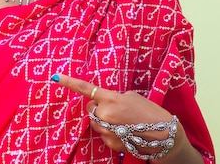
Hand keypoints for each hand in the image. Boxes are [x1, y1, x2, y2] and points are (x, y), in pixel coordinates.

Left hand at [52, 74, 186, 161]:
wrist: (164, 135)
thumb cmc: (150, 112)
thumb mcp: (132, 96)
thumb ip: (114, 97)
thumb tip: (104, 102)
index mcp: (111, 99)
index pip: (86, 89)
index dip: (69, 82)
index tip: (56, 77)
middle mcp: (105, 115)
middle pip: (91, 108)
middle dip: (99, 107)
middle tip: (116, 108)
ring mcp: (106, 130)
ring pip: (96, 121)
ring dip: (104, 120)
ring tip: (123, 121)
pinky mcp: (109, 143)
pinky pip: (103, 133)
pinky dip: (110, 131)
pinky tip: (125, 131)